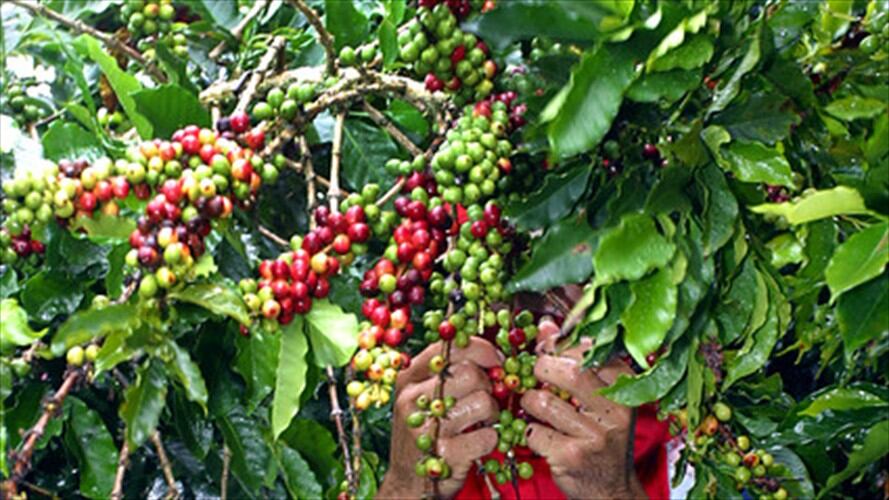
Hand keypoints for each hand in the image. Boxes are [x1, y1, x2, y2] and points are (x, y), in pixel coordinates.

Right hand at [378, 338, 501, 498]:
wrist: (406, 482)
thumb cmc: (423, 431)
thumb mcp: (423, 396)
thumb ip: (449, 372)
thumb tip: (494, 357)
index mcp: (409, 378)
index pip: (450, 347)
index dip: (481, 350)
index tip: (496, 360)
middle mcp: (413, 399)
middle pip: (470, 373)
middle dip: (488, 385)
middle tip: (486, 398)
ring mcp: (427, 427)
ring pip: (483, 402)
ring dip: (492, 413)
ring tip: (482, 421)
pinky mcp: (444, 454)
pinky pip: (487, 436)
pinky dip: (491, 438)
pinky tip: (478, 441)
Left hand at [520, 334, 645, 498]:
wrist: (611, 490)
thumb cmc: (600, 435)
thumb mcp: (596, 396)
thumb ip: (572, 358)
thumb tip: (546, 327)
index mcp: (623, 387)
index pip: (588, 350)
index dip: (559, 344)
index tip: (546, 347)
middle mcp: (614, 410)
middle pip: (567, 371)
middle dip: (541, 367)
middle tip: (535, 374)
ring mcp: (594, 435)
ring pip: (544, 401)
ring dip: (530, 400)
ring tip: (535, 406)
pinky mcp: (572, 456)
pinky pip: (533, 430)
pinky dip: (529, 429)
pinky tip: (540, 433)